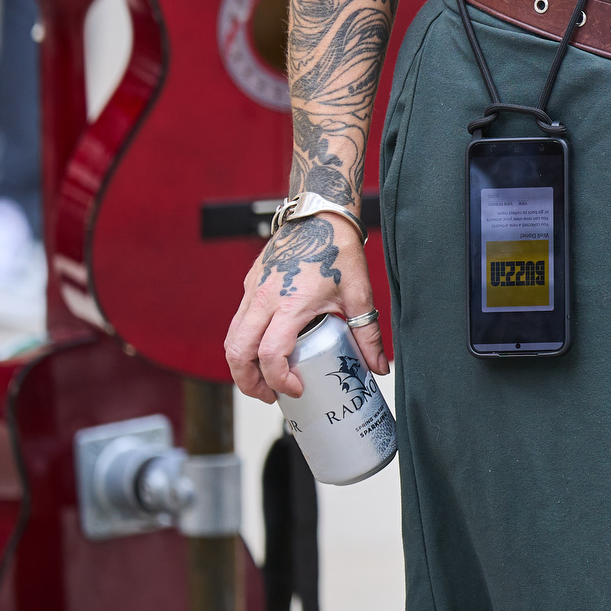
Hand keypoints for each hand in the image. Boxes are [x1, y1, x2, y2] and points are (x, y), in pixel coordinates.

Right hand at [225, 213, 383, 401]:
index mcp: (291, 303)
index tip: (296, 389)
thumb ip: (368, 334)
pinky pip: (237, 322)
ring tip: (265, 380)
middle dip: (248, 382)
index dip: (279, 379)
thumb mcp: (358, 294)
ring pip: (231, 338)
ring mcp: (252, 291)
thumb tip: (379, 368)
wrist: (320, 214)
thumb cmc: (339, 250)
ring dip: (241, 366)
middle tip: (270, 396)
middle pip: (237, 353)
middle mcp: (264, 298)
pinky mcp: (249, 285)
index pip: (270, 354)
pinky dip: (244, 343)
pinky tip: (265, 349)